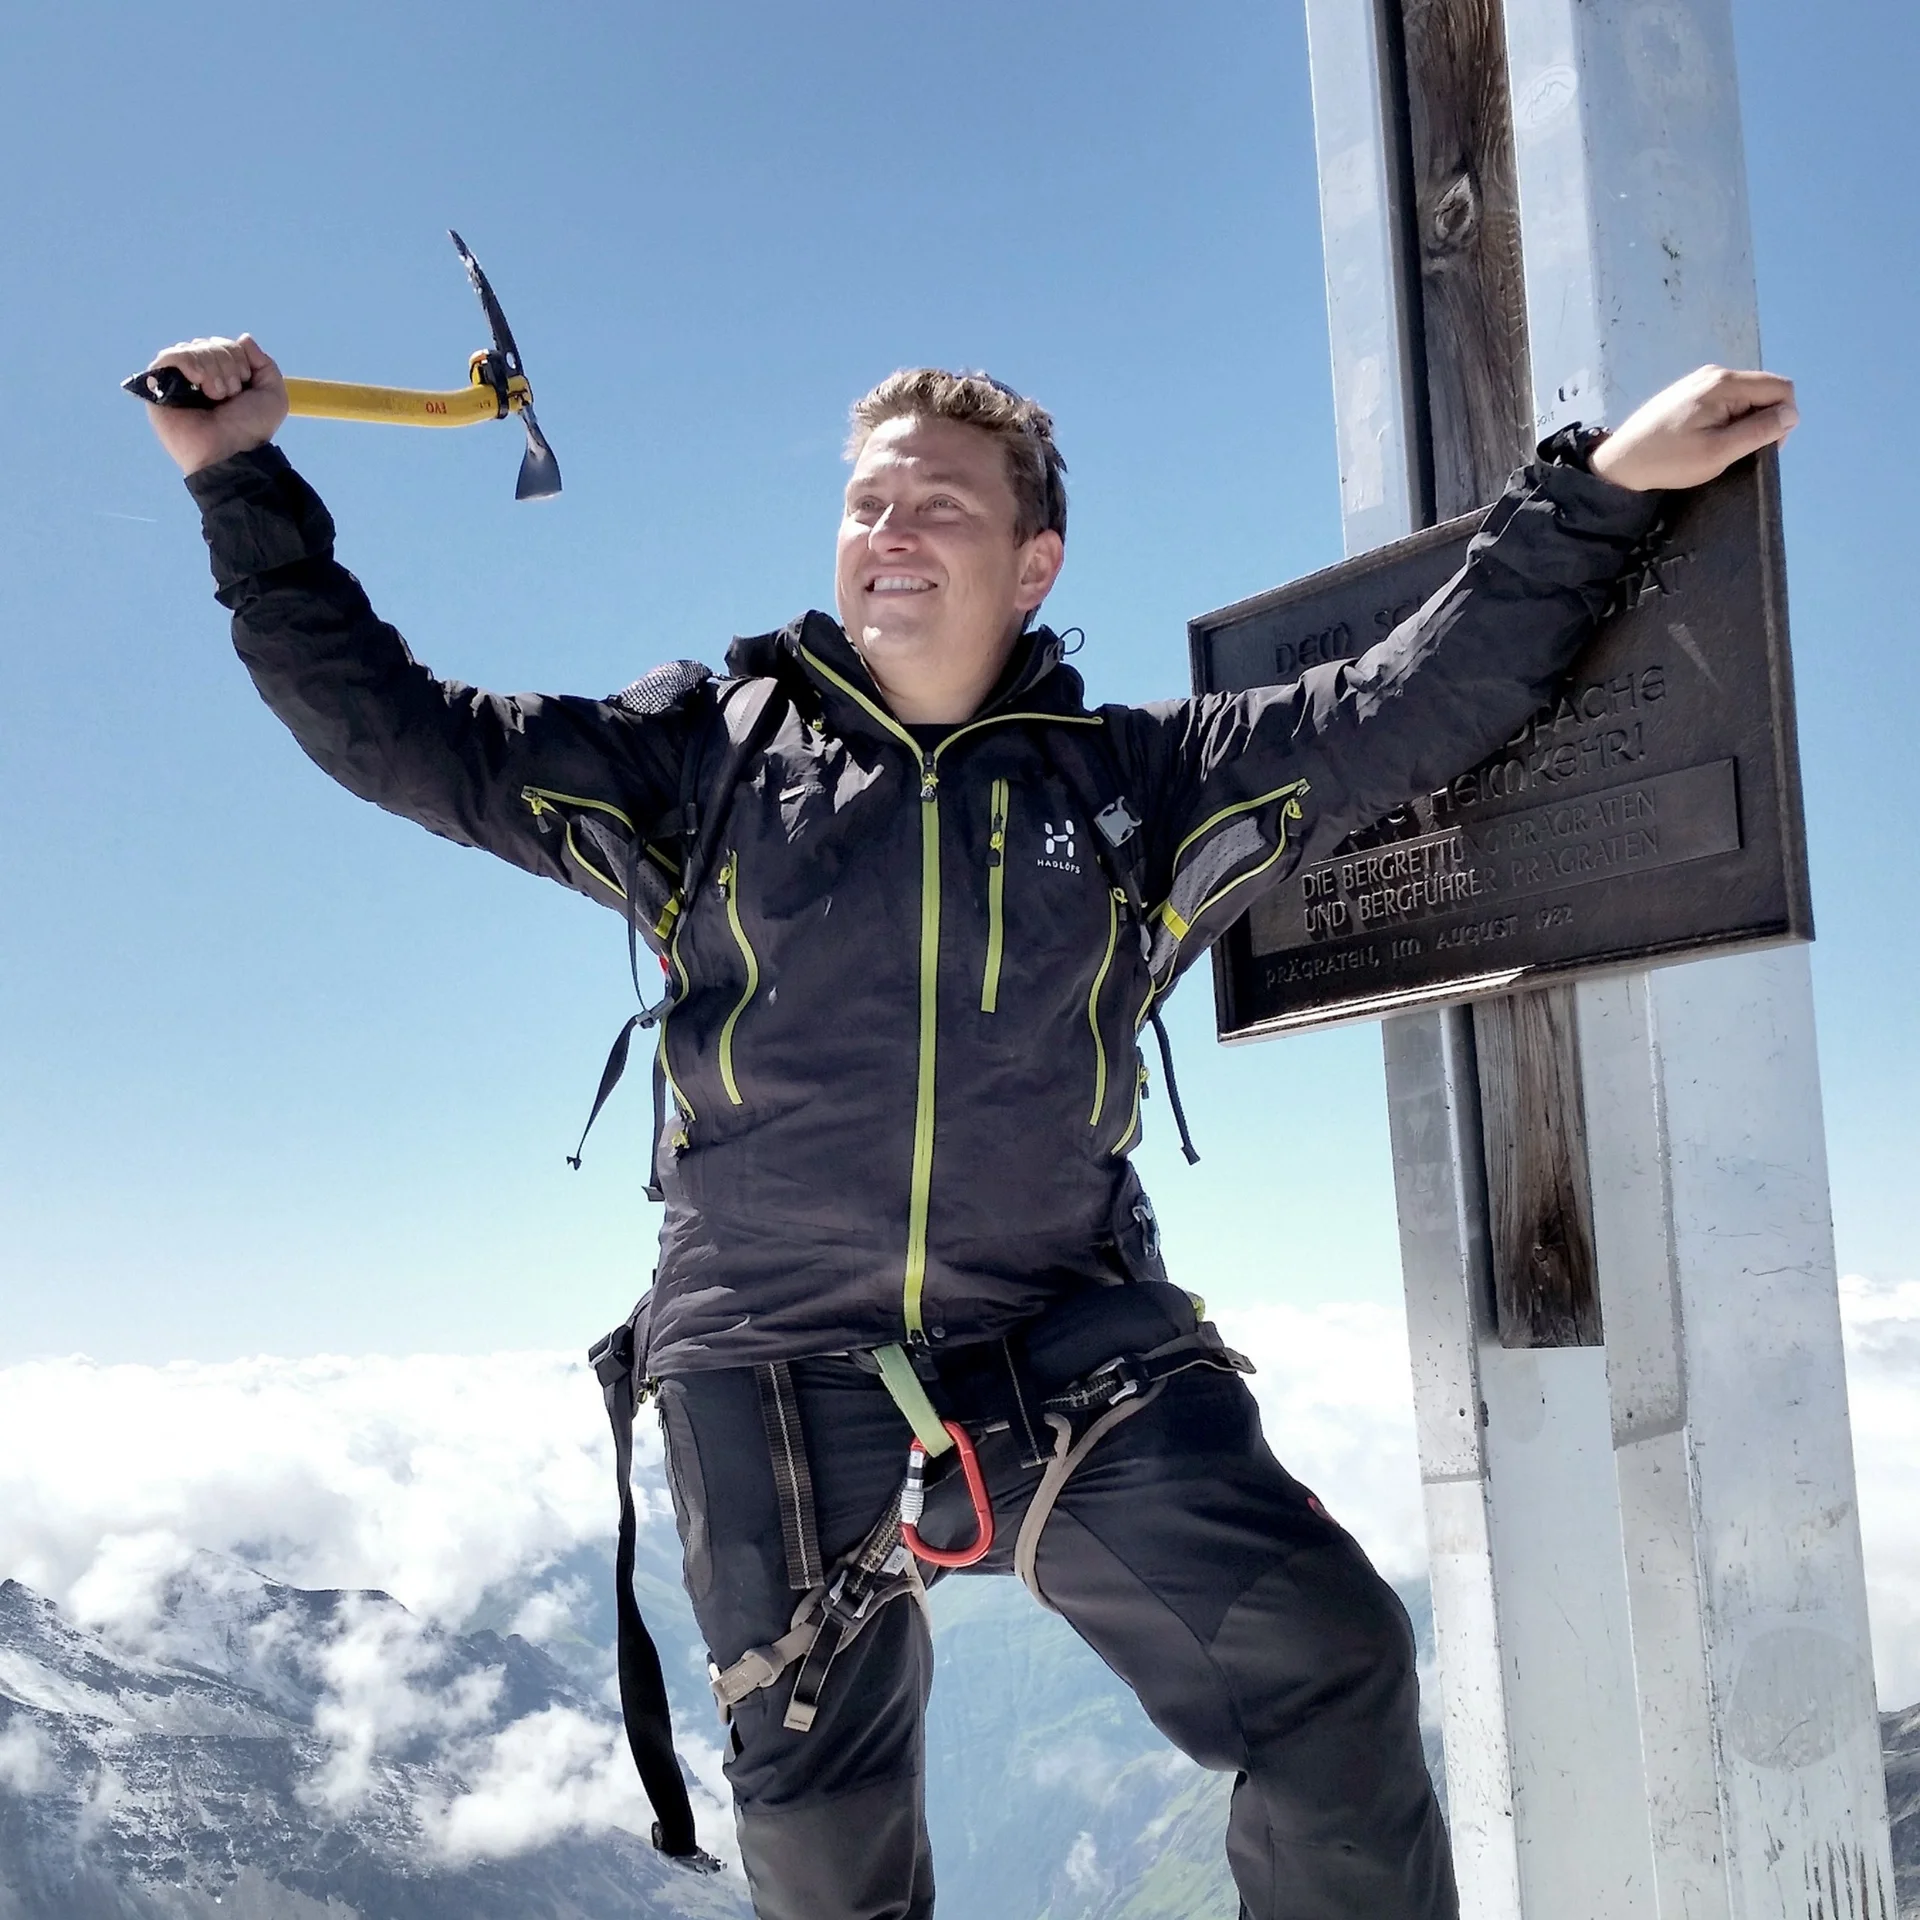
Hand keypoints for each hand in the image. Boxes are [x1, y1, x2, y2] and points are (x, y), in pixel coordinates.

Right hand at [141, 334, 289, 475]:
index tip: (243, 385)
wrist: (231, 452)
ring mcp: (176, 381)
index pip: (223, 344)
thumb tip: (244, 338)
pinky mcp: (157, 388)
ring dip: (212, 369)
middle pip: (208, 343)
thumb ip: (264, 364)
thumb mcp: (273, 395)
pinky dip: (189, 362)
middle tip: (229, 394)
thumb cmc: (251, 430)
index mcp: (219, 376)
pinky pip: (169, 357)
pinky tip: (198, 380)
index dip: (237, 357)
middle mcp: (196, 376)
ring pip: (192, 348)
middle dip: (226, 364)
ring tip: (216, 395)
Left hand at [1588, 365, 1796, 491]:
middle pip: (1764, 390)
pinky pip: (1726, 401)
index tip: (1766, 448)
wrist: (1619, 462)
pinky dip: (1728, 420)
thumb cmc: (1667, 460)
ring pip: (1746, 397)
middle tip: (1740, 451)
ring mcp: (1700, 381)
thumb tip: (1791, 415)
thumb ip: (1758, 431)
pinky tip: (1708, 440)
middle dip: (1764, 420)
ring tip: (1720, 447)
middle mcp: (1715, 374)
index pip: (1780, 389)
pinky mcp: (1690, 392)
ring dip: (1744, 422)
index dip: (1784, 419)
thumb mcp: (1718, 452)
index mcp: (1724, 383)